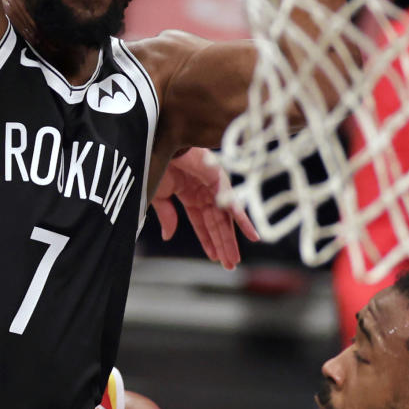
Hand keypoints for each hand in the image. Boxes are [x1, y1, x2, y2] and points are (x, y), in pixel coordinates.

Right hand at [150, 147, 258, 269]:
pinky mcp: (220, 182)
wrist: (160, 144)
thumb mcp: (158, 196)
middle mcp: (204, 193)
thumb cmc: (156, 163)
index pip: (201, 224)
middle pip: (216, 225)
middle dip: (222, 245)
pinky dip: (243, 221)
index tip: (213, 257)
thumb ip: (166, 216)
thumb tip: (169, 236)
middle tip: (229, 264)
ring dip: (230, 240)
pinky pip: (234, 205)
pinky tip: (252, 237)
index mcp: (189, 195)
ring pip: (225, 220)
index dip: (207, 241)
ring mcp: (213, 188)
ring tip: (234, 259)